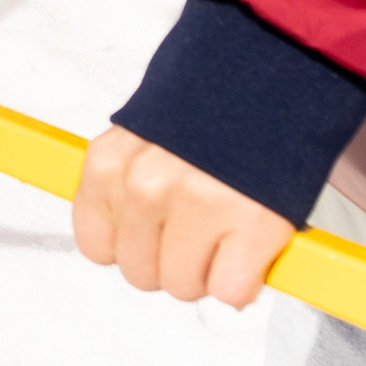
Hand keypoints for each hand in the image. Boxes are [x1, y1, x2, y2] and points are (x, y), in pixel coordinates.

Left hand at [73, 126, 295, 306]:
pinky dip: (243, 280)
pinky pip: (230, 290)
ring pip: (184, 286)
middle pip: (140, 272)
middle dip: (170, 261)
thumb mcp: (141, 138)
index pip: (97, 245)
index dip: (130, 247)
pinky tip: (248, 247)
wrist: (268, 75)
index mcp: (110, 163)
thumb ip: (123, 186)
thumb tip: (120, 239)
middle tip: (196, 230)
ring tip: (223, 231)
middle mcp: (146, 185)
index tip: (153, 235)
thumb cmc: (205, 111)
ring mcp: (198, 203)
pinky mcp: (252, 223)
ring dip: (207, 272)